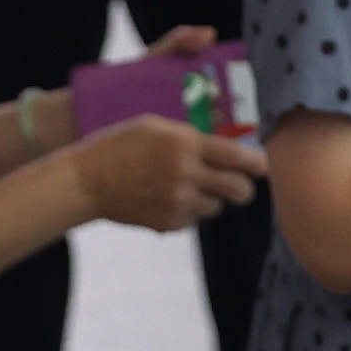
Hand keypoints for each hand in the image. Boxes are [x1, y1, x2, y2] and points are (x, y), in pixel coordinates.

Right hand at [76, 115, 262, 231]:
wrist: (86, 181)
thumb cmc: (119, 145)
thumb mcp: (156, 126)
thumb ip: (191, 134)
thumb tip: (224, 141)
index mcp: (186, 145)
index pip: (237, 156)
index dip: (257, 162)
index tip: (264, 165)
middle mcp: (187, 175)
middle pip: (238, 189)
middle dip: (244, 187)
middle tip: (241, 184)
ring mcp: (177, 203)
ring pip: (217, 207)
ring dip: (212, 199)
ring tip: (191, 188)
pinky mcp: (167, 223)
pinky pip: (193, 220)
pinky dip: (189, 212)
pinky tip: (169, 199)